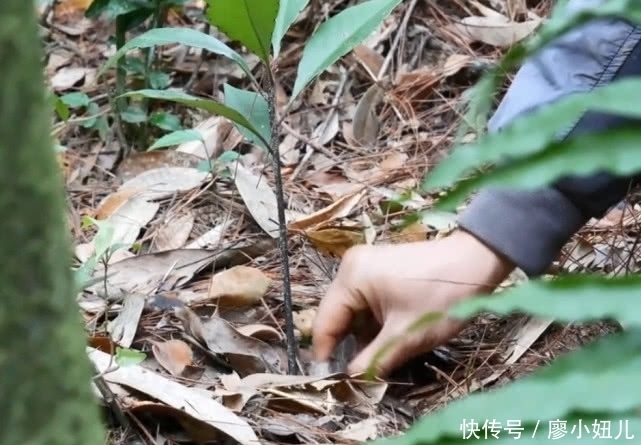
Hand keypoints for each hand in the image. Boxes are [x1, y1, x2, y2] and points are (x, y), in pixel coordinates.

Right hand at [312, 229, 514, 376]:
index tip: (331, 383)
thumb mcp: (405, 336)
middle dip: (345, 345)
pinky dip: (371, 322)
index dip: (325, 354)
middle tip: (354, 376)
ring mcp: (365, 265)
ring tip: (371, 361)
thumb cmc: (441, 298)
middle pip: (336, 315)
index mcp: (351, 277)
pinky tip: (383, 340)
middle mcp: (350, 267)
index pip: (325, 322)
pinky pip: (364, 301)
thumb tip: (351, 383)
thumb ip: (373, 361)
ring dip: (360, 335)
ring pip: (351, 310)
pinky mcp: (379, 269)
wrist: (477, 261)